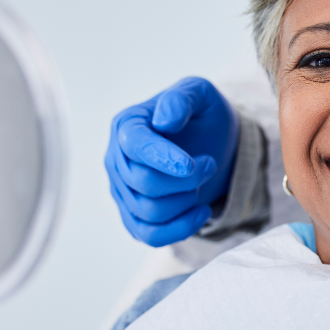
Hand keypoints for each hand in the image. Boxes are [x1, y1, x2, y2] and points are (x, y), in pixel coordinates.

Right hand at [105, 77, 239, 245]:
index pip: (134, 145)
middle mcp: (116, 159)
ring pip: (148, 211)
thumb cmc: (203, 116)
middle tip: (209, 164)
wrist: (213, 144)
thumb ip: (181, 98)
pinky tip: (203, 211)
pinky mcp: (134, 216)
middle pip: (143, 182)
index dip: (162, 157)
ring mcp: (122, 191)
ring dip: (187, 200)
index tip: (191, 165)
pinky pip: (150, 236)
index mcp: (126, 125)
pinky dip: (180, 229)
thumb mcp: (200, 93)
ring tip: (204, 181)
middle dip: (185, 179)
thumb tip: (163, 121)